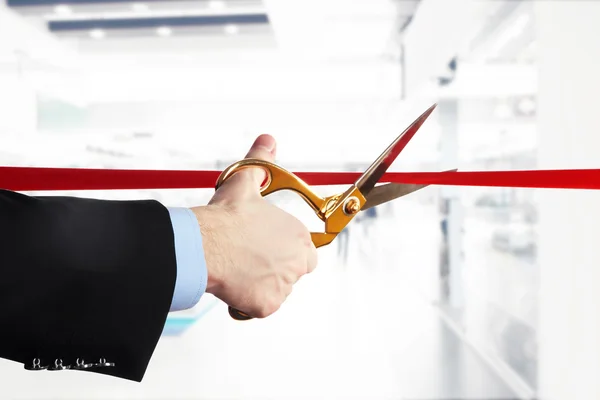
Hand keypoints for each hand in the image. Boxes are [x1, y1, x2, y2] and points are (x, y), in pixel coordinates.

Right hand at [191, 134, 317, 317]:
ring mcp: (283, 286)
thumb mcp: (246, 183)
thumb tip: (267, 141)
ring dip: (261, 284)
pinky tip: (233, 285)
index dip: (286, 250)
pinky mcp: (267, 305)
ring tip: (238, 269)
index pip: (306, 251)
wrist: (205, 245)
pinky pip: (261, 307)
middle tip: (251, 260)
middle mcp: (297, 262)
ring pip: (276, 290)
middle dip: (276, 269)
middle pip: (293, 272)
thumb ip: (261, 162)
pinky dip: (248, 302)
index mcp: (298, 236)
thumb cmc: (226, 217)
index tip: (268, 248)